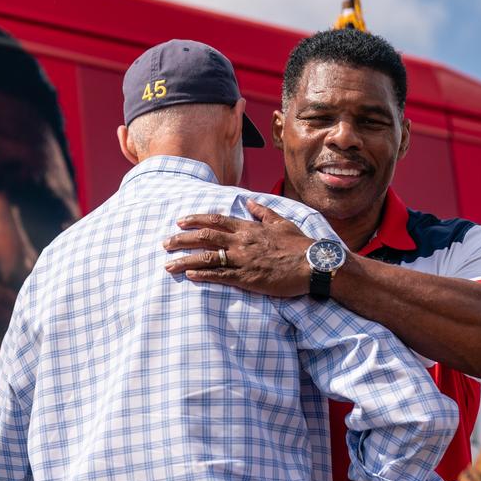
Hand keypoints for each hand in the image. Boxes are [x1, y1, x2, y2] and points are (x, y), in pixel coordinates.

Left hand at [162, 198, 313, 296]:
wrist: (315, 264)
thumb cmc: (300, 245)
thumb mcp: (282, 223)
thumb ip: (263, 212)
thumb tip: (249, 202)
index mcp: (249, 228)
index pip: (216, 220)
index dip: (195, 220)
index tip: (180, 221)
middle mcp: (241, 242)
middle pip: (204, 237)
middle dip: (181, 239)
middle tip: (165, 243)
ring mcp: (243, 260)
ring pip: (207, 258)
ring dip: (185, 260)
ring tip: (168, 264)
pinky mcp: (247, 278)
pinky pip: (220, 276)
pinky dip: (202, 275)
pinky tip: (189, 276)